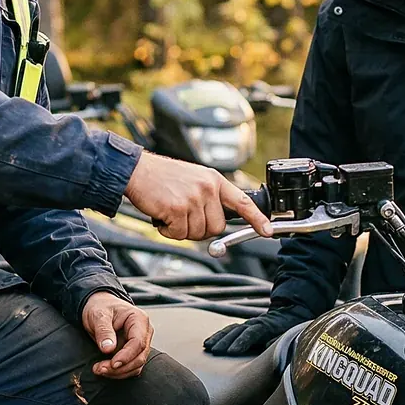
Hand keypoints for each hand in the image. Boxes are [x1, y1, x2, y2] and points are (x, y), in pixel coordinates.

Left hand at [83, 292, 152, 378]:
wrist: (98, 306)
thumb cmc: (100, 307)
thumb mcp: (98, 315)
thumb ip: (104, 331)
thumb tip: (108, 349)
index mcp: (139, 319)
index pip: (138, 342)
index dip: (126, 356)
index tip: (112, 364)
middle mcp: (143, 332)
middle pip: (139, 357)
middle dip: (121, 367)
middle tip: (100, 369)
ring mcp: (140, 343)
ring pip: (136, 365)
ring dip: (119, 372)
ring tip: (99, 369)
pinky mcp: (133, 352)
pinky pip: (130, 367)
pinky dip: (118, 372)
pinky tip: (105, 369)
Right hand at [124, 152, 272, 241]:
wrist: (136, 171)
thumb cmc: (162, 178)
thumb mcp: (193, 180)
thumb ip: (209, 198)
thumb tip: (217, 223)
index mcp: (214, 180)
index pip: (243, 201)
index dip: (257, 219)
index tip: (267, 231)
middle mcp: (207, 188)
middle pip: (217, 227)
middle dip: (200, 228)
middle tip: (184, 217)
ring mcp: (193, 198)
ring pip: (197, 233)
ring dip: (181, 230)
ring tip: (170, 212)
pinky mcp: (177, 208)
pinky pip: (179, 234)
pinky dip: (168, 231)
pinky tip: (162, 215)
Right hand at [202, 309, 303, 356]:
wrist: (290, 313)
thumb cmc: (292, 330)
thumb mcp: (292, 335)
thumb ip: (284, 342)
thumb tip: (273, 348)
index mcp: (268, 326)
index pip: (253, 332)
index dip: (242, 341)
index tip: (232, 351)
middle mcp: (255, 323)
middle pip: (238, 331)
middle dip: (225, 341)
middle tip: (215, 352)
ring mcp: (248, 324)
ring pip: (231, 330)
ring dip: (218, 338)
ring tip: (207, 347)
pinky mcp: (243, 327)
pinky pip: (228, 331)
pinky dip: (217, 336)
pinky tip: (207, 343)